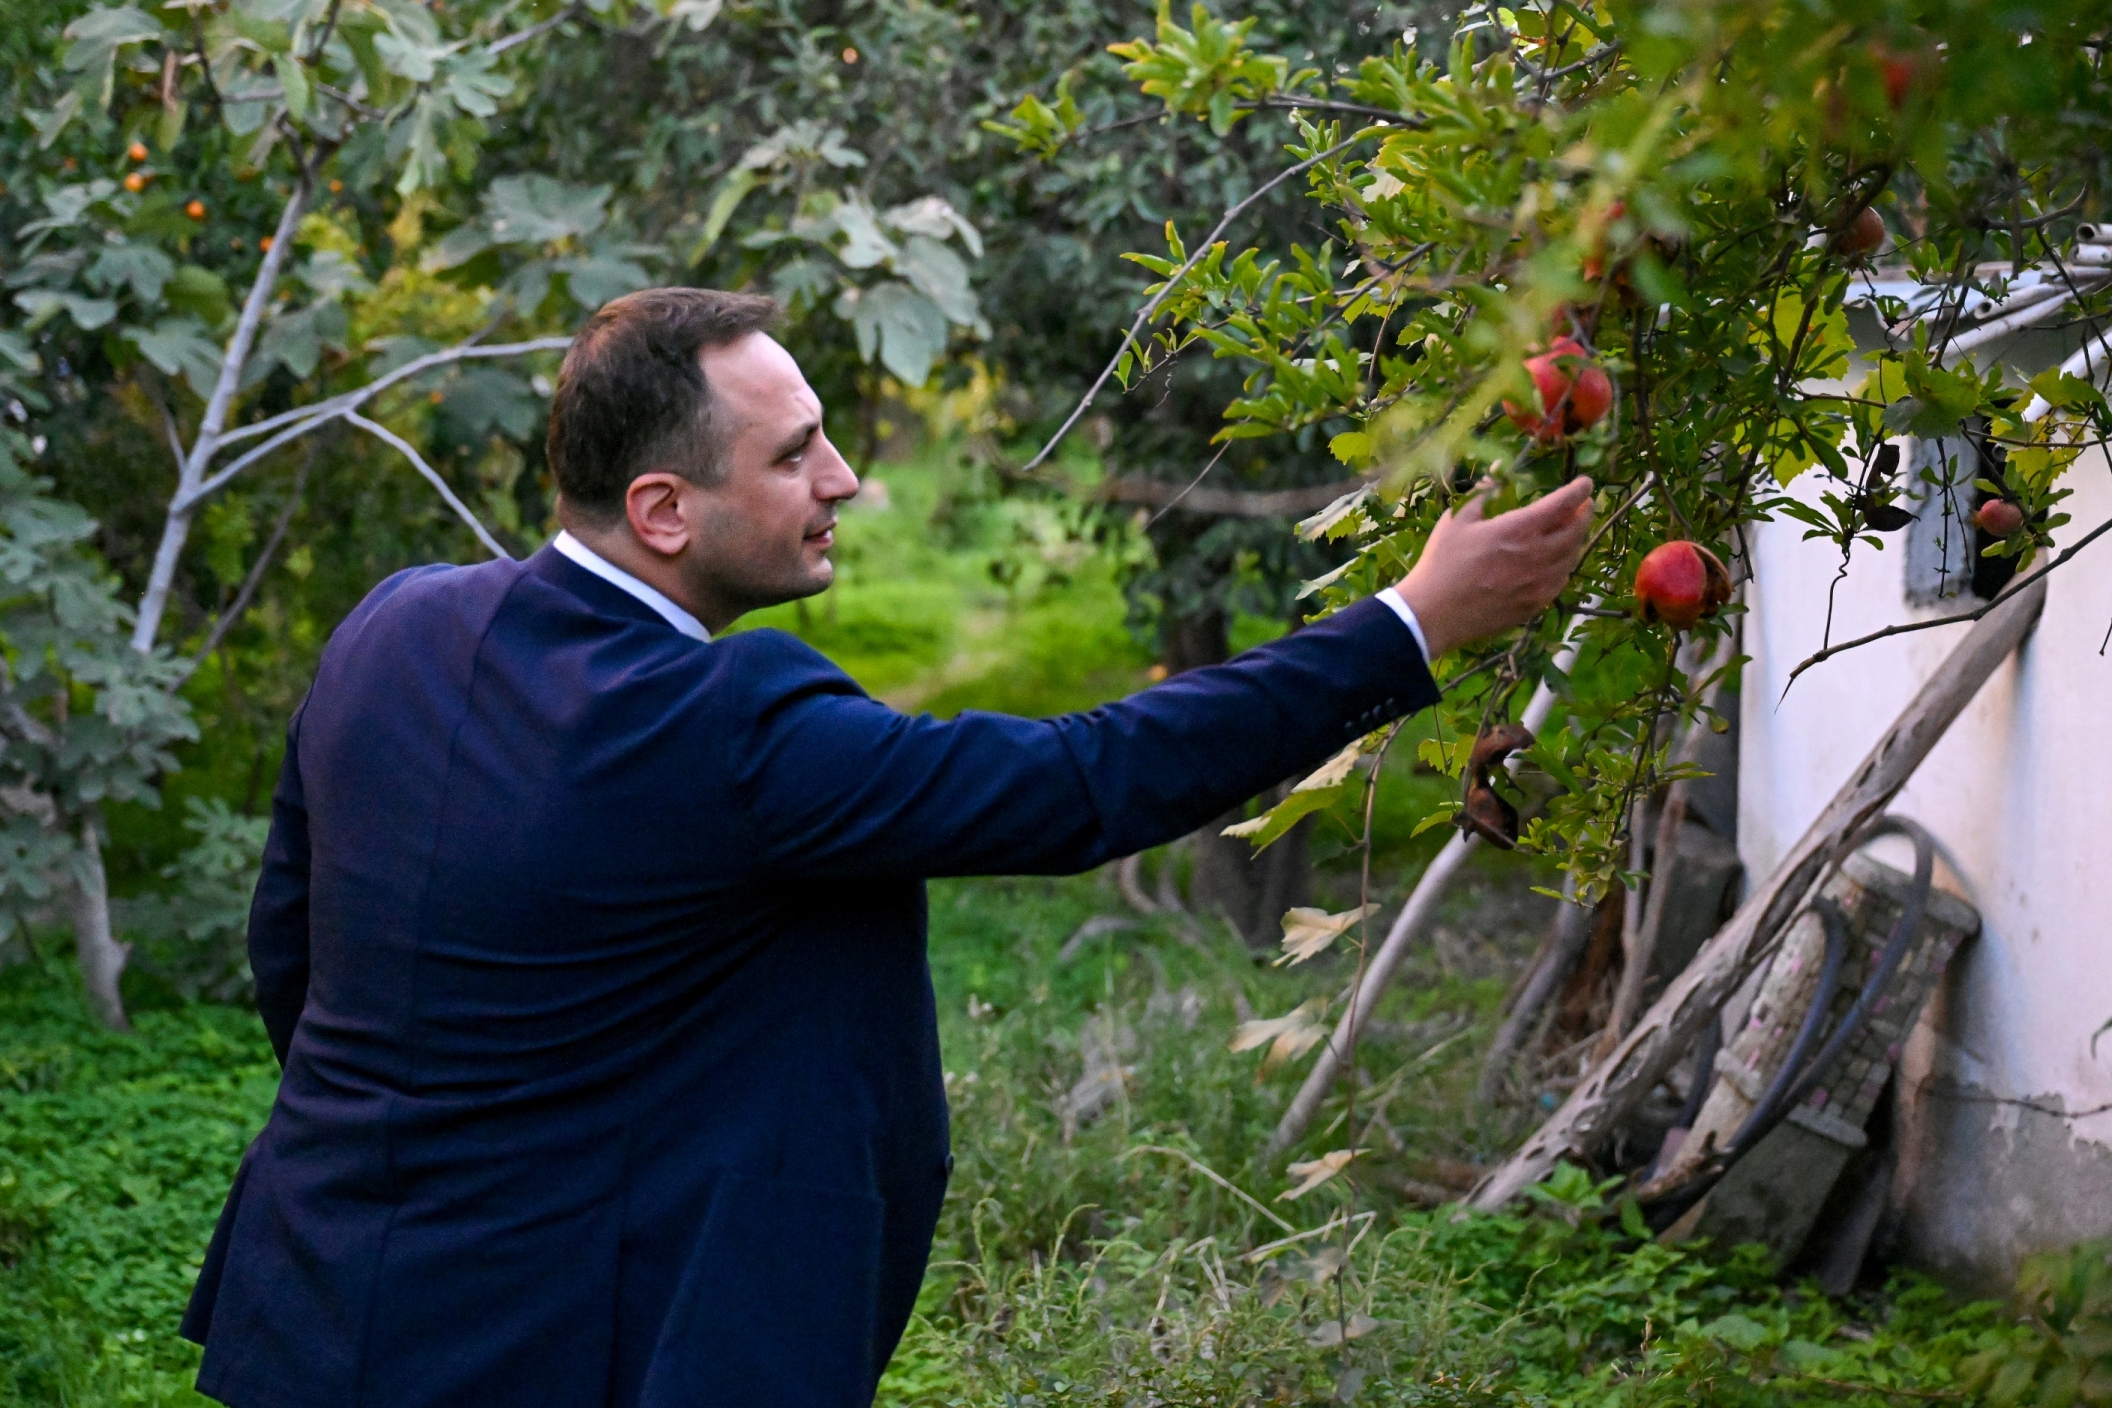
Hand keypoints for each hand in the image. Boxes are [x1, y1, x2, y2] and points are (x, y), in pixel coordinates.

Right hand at [1392, 476, 1593, 659]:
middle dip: (1585, 514)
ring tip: (1572, 532)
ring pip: (1572, 557)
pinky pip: (1561, 581)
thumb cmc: (1441, 563)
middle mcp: (1536, 555)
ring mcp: (1538, 583)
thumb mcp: (1457, 520)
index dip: (1579, 491)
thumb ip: (1483, 496)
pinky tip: (1559, 562)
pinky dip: (1565, 566)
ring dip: (1576, 540)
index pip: (1562, 504)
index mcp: (1518, 529)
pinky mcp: (1534, 604)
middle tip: (1585, 505)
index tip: (1586, 483)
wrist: (1434, 613)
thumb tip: (1496, 476)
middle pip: (1575, 531)